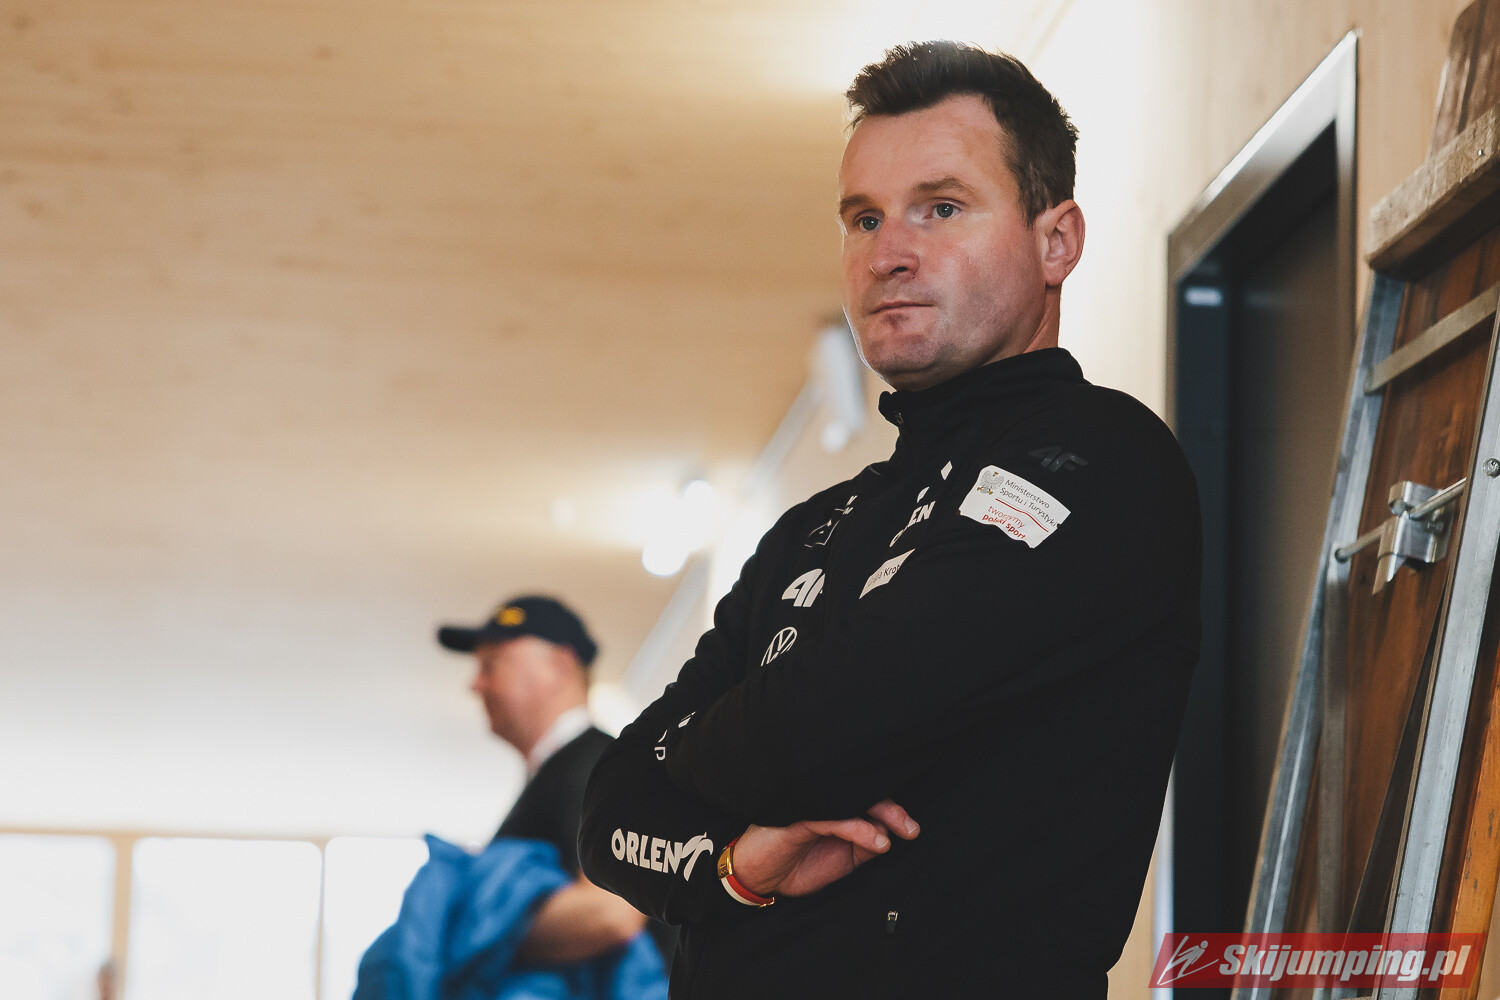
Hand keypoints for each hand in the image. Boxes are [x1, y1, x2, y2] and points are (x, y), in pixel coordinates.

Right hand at [729, 799, 918, 898]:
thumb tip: (889, 837)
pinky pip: (835, 818)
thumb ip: (863, 848)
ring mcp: (812, 807)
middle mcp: (825, 803)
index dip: (891, 812)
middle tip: (911, 829)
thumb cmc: (795, 864)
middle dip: (892, 810)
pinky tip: (877, 840)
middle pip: (864, 794)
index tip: (912, 830)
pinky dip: (859, 828)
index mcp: (835, 810)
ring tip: (902, 832)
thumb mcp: (840, 861)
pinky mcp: (799, 816)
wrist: (756, 877)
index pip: (867, 801)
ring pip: (853, 801)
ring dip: (882, 815)